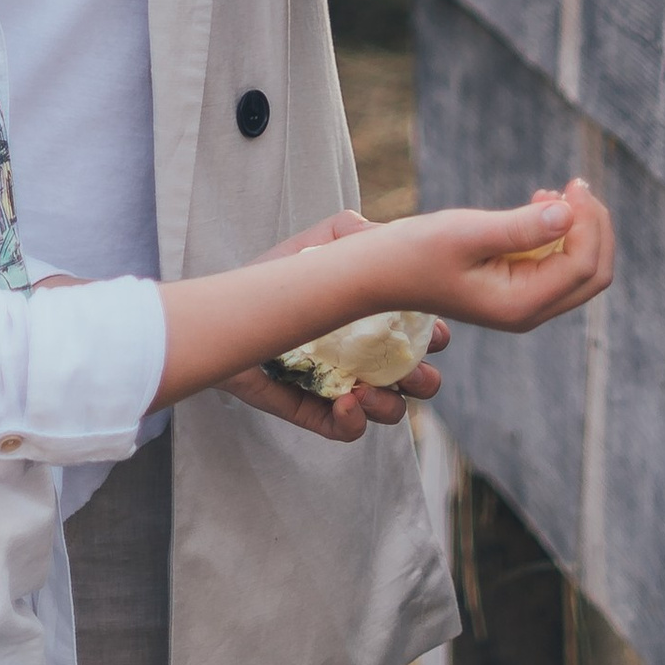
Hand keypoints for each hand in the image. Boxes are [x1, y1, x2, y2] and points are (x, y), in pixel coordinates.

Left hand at [226, 211, 442, 440]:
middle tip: (405, 370)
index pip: (425, 336)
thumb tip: (385, 236)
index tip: (433, 334)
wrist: (227, 309)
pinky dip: (353, 422)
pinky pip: (346, 431)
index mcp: (377, 321)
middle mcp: (367, 358)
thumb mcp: (316, 247)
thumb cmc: (275, 277)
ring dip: (388, 406)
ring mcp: (344, 387)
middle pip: (419, 382)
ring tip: (363, 390)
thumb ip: (352, 233)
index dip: (438, 338)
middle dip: (423, 380)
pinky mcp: (315, 410)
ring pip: (390, 411)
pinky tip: (344, 401)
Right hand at [407, 179, 613, 332]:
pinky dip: (559, 234)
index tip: (570, 184)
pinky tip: (539, 205)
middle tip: (573, 186)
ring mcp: (523, 303)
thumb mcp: (466, 232)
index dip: (589, 223)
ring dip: (578, 228)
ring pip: (580, 269)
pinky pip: (557, 264)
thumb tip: (568, 214)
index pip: (583, 266)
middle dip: (594, 227)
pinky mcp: (516, 289)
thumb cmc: (414, 251)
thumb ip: (519, 227)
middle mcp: (528, 311)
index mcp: (520, 304)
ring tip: (550, 193)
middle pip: (593, 274)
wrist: (378, 272)